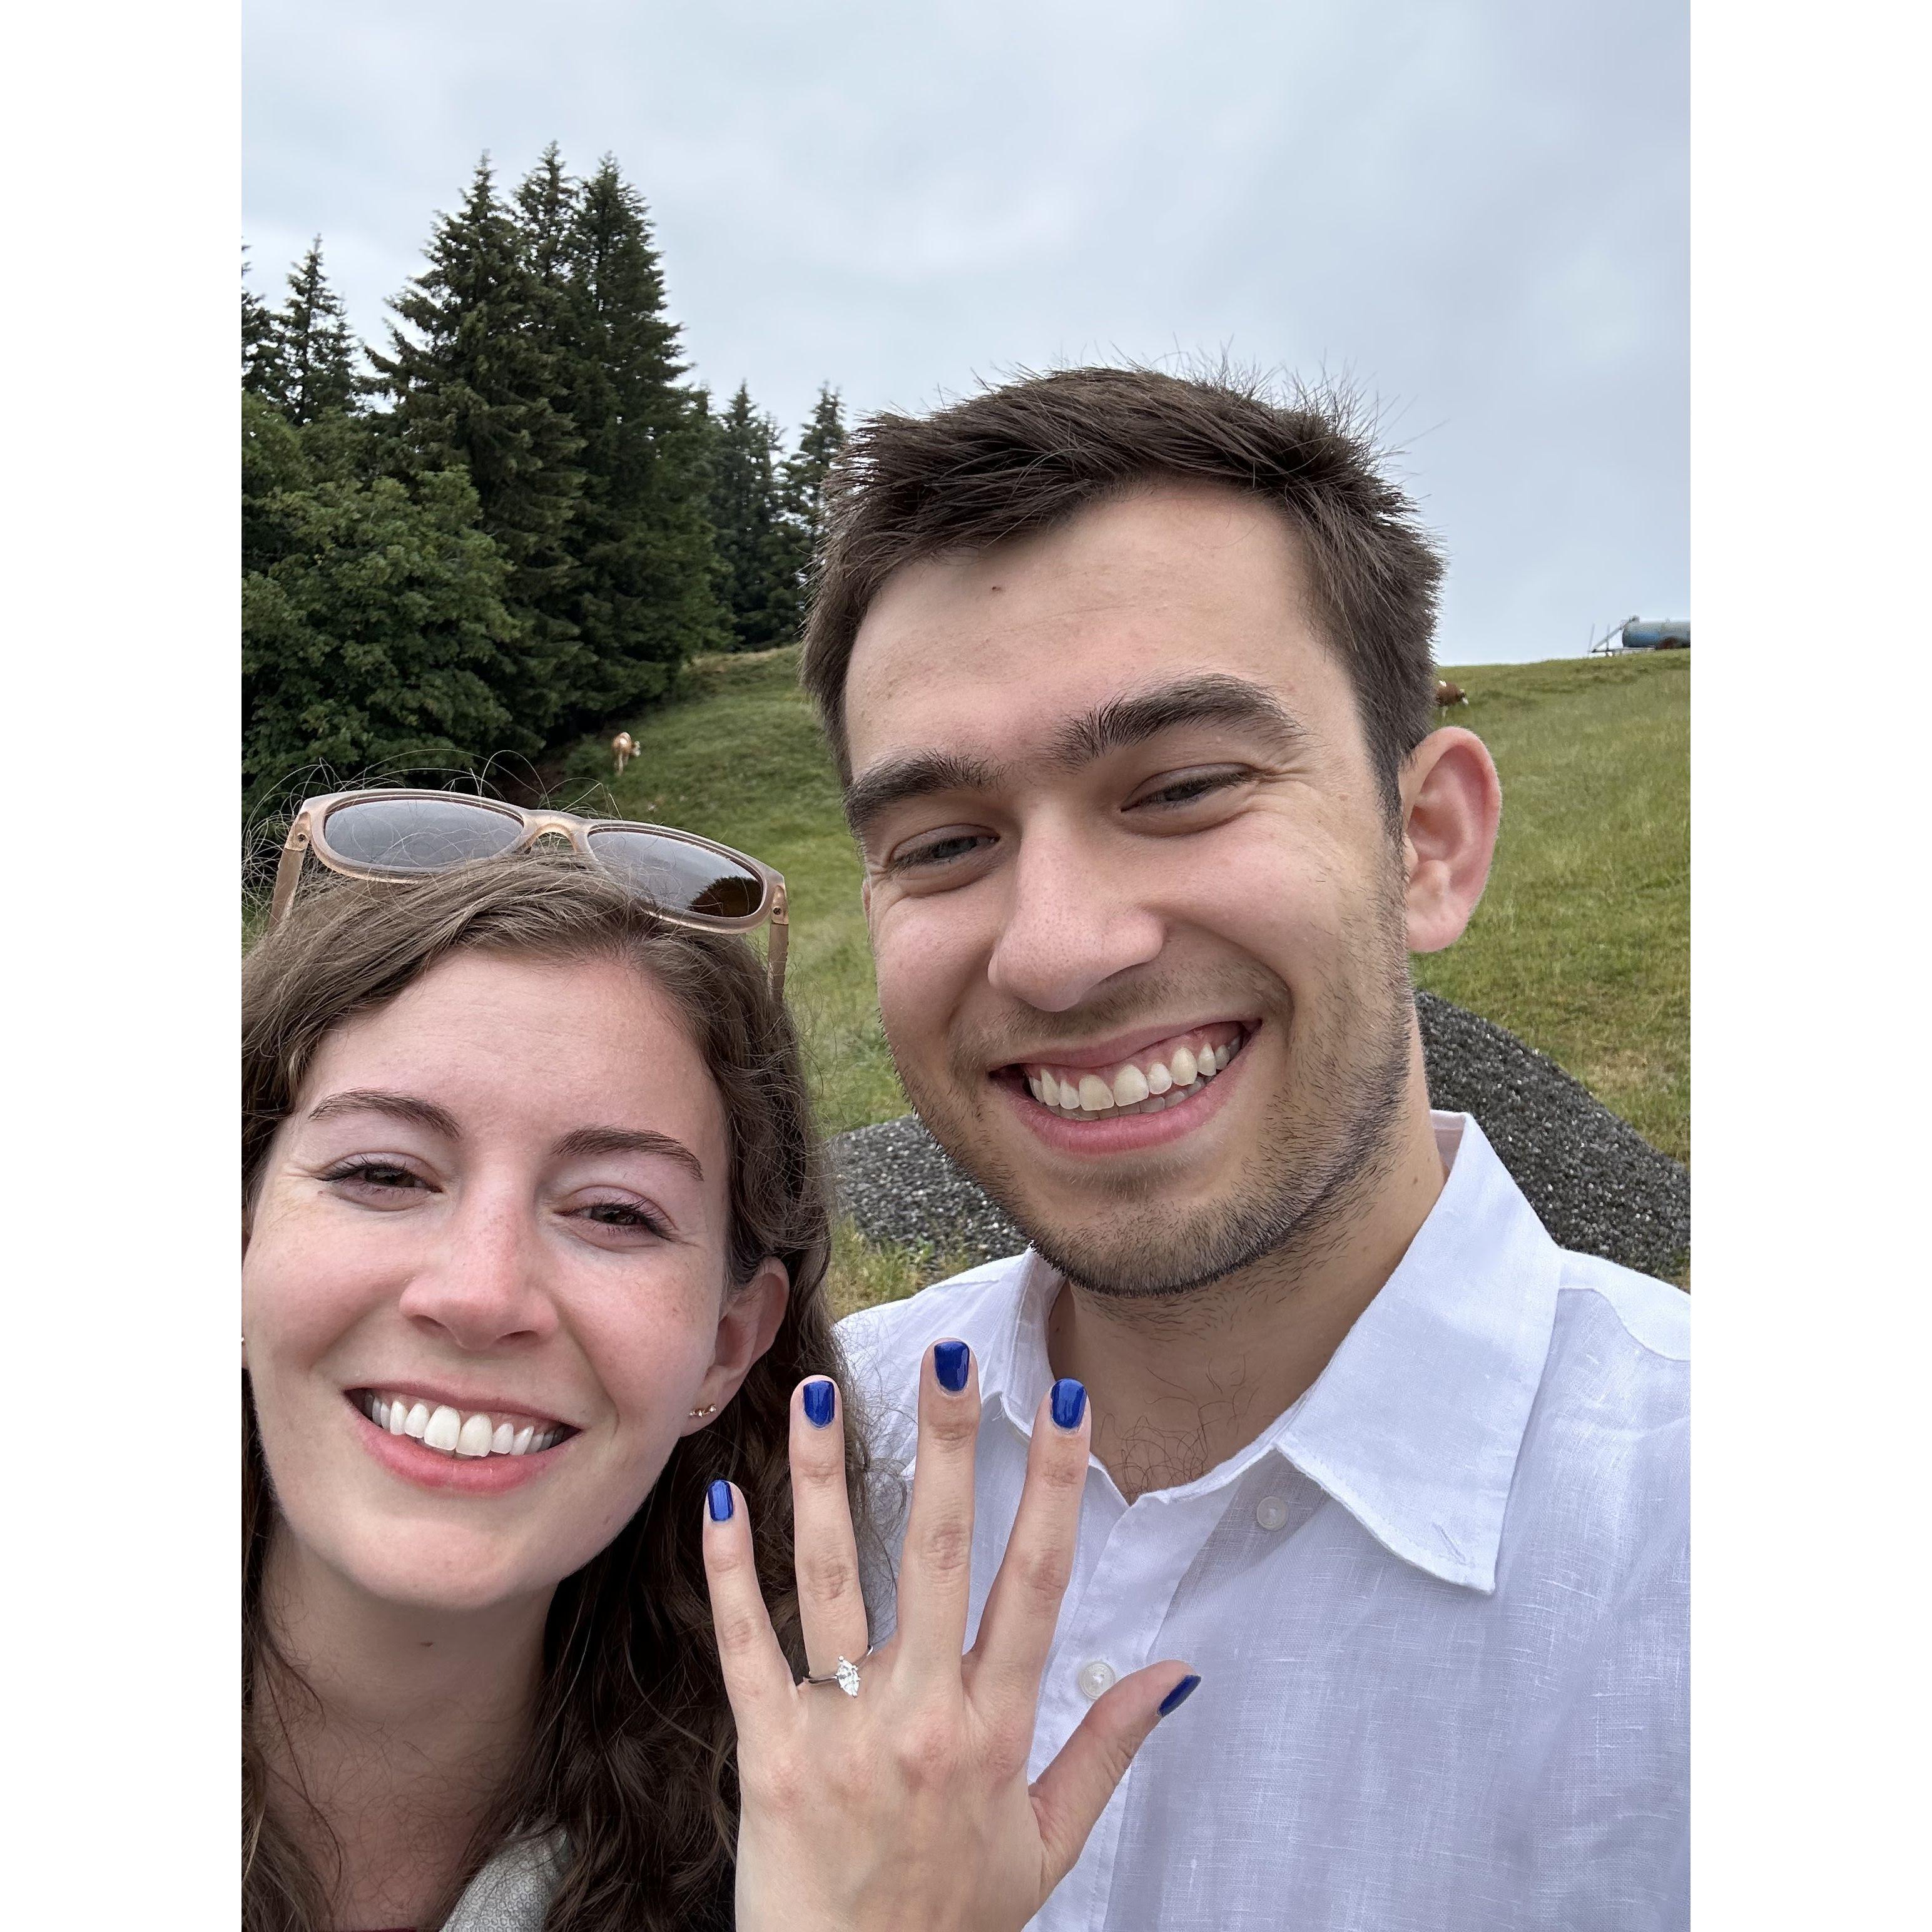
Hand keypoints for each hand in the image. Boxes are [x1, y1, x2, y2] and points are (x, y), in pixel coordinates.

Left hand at [702, 1342, 1198, 1931]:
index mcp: (995, 1733)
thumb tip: (1175, 1673)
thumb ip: (1107, 1751)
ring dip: (820, 1479)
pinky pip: (746, 1648)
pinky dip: (731, 1571)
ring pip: (831, 1580)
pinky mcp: (769, 1754)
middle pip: (938, 1555)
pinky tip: (723, 1496)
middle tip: (949, 1354)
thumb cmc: (952, 1925)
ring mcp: (840, 1730)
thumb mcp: (1049, 1850)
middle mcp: (921, 1716)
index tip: (1067, 1405)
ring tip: (813, 1392)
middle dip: (947, 1445)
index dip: (1056, 1489)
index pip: (1036, 1585)